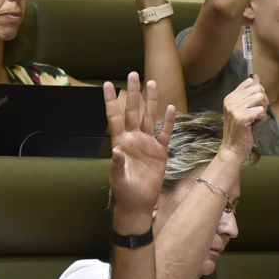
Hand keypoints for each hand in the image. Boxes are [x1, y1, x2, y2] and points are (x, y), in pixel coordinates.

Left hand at [104, 72, 173, 222]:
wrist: (139, 203)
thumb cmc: (124, 191)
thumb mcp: (118, 178)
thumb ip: (118, 164)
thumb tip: (117, 151)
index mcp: (120, 142)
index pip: (114, 116)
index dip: (110, 101)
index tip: (107, 84)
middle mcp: (134, 138)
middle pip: (133, 111)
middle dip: (134, 93)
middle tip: (134, 74)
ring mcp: (147, 143)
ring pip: (150, 117)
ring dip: (151, 102)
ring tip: (153, 83)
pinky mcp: (160, 151)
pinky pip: (165, 133)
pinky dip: (168, 122)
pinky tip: (171, 108)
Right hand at [220, 77, 267, 154]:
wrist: (233, 149)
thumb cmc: (240, 130)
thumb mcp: (243, 109)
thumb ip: (249, 94)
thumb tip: (256, 77)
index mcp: (230, 97)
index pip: (250, 82)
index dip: (258, 92)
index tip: (255, 104)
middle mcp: (231, 101)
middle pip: (257, 89)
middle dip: (263, 101)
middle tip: (257, 113)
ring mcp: (235, 109)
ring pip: (260, 98)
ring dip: (262, 109)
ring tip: (255, 119)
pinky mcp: (241, 118)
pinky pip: (261, 111)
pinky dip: (262, 119)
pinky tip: (255, 124)